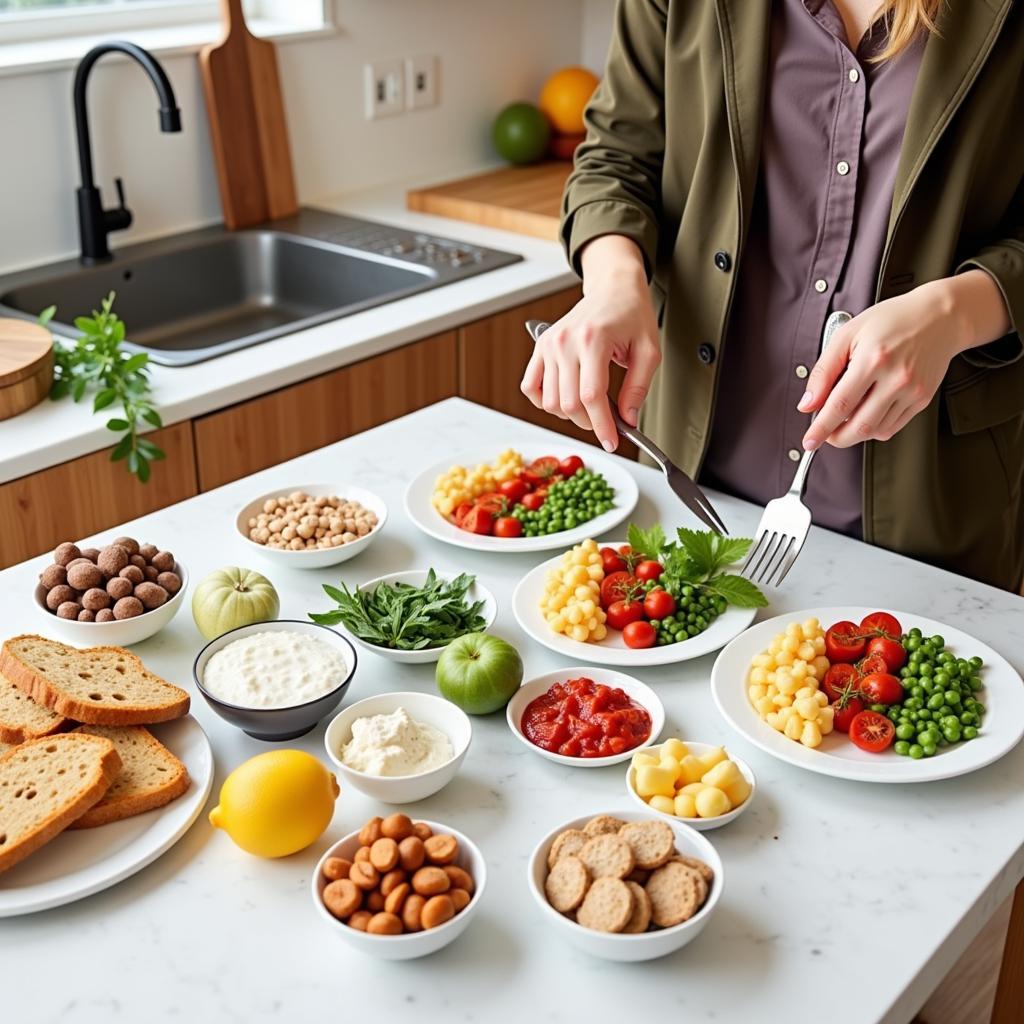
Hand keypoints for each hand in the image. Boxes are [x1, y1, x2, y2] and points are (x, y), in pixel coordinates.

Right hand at [520, 236, 660, 450]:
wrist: (613, 288)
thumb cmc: (632, 315)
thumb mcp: (648, 351)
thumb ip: (637, 388)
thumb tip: (627, 420)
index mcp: (594, 340)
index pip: (592, 396)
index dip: (602, 426)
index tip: (612, 441)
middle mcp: (565, 342)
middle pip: (569, 404)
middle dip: (589, 423)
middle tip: (606, 424)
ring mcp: (549, 344)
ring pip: (549, 401)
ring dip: (569, 415)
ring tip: (588, 407)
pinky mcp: (540, 346)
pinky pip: (530, 387)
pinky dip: (543, 402)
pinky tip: (563, 399)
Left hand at [799, 277, 983, 449]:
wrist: (939, 317)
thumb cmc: (892, 321)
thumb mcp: (847, 335)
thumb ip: (823, 371)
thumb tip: (808, 403)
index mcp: (873, 359)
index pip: (839, 405)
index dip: (820, 428)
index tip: (809, 441)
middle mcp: (896, 378)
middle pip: (859, 427)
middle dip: (836, 438)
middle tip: (824, 435)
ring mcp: (912, 391)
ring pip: (875, 431)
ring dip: (854, 433)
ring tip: (845, 418)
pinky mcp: (922, 399)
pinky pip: (892, 428)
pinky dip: (873, 429)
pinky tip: (866, 414)